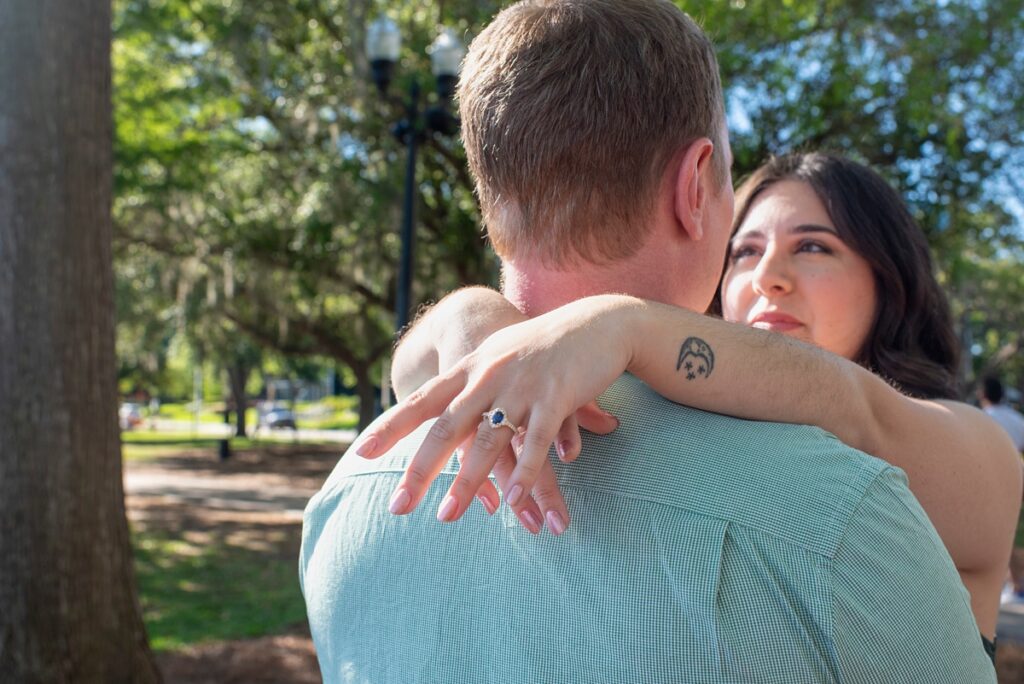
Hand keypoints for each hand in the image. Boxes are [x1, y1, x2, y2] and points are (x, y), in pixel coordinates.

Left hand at [356, 297, 634, 531]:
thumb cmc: (541, 346)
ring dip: (466, 482)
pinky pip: (536, 442)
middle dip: (419, 470)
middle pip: (446, 428)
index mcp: (470, 368)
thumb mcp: (497, 356)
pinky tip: (512, 502)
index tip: (360, 453)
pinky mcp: (557, 398)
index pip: (422, 401)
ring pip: (488, 441)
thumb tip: (441, 413)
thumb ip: (469, 383)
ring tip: (446, 516)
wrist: (596, 322)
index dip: (390, 427)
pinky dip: (524, 473)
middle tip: (397, 507)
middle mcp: (489, 376)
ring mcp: (522, 387)